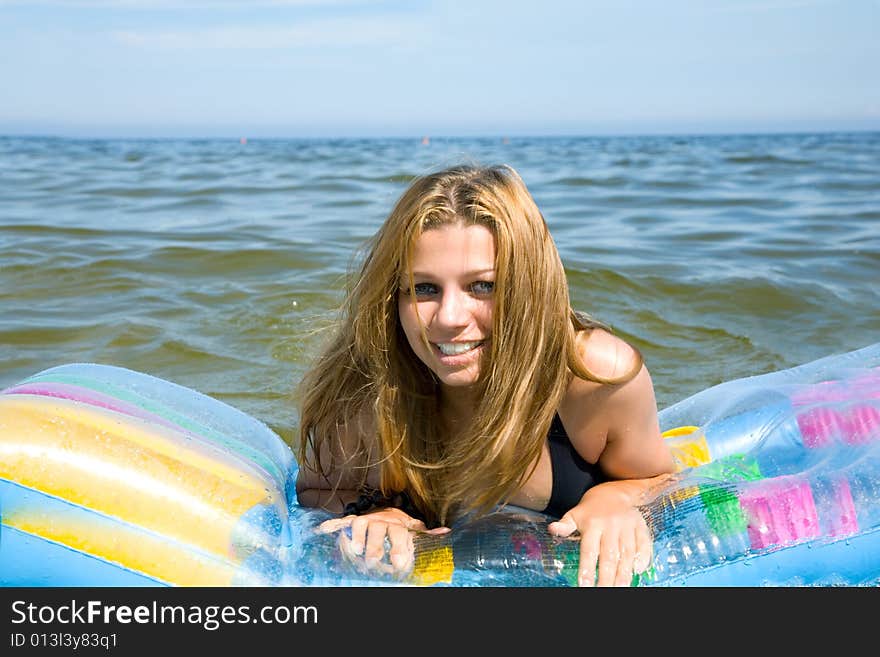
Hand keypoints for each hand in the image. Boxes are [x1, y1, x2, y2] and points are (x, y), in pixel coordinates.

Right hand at [317, 507, 449, 578]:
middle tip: (373, 561)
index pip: (399, 534)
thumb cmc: (401, 527)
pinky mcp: (351, 521)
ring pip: (360, 523)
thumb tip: (446, 532)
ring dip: (357, 536)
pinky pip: (341, 521)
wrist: (387, 512)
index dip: (399, 547)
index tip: (400, 563)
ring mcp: (365, 520)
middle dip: (375, 545)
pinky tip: (322, 530)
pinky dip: (332, 525)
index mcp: (397, 523)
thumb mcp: (415, 530)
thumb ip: (427, 534)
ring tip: (355, 551)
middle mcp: (380, 520)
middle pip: (378, 530)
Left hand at [546, 482, 651, 586]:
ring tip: (620, 587)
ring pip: (627, 552)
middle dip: (606, 576)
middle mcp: (610, 525)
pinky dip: (643, 557)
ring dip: (624, 572)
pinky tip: (638, 571)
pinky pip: (644, 543)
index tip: (584, 585)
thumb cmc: (590, 510)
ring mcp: (627, 526)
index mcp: (593, 524)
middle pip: (609, 554)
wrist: (613, 492)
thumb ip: (564, 525)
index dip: (587, 568)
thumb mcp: (574, 514)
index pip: (589, 550)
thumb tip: (552, 530)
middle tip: (603, 591)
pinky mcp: (640, 526)